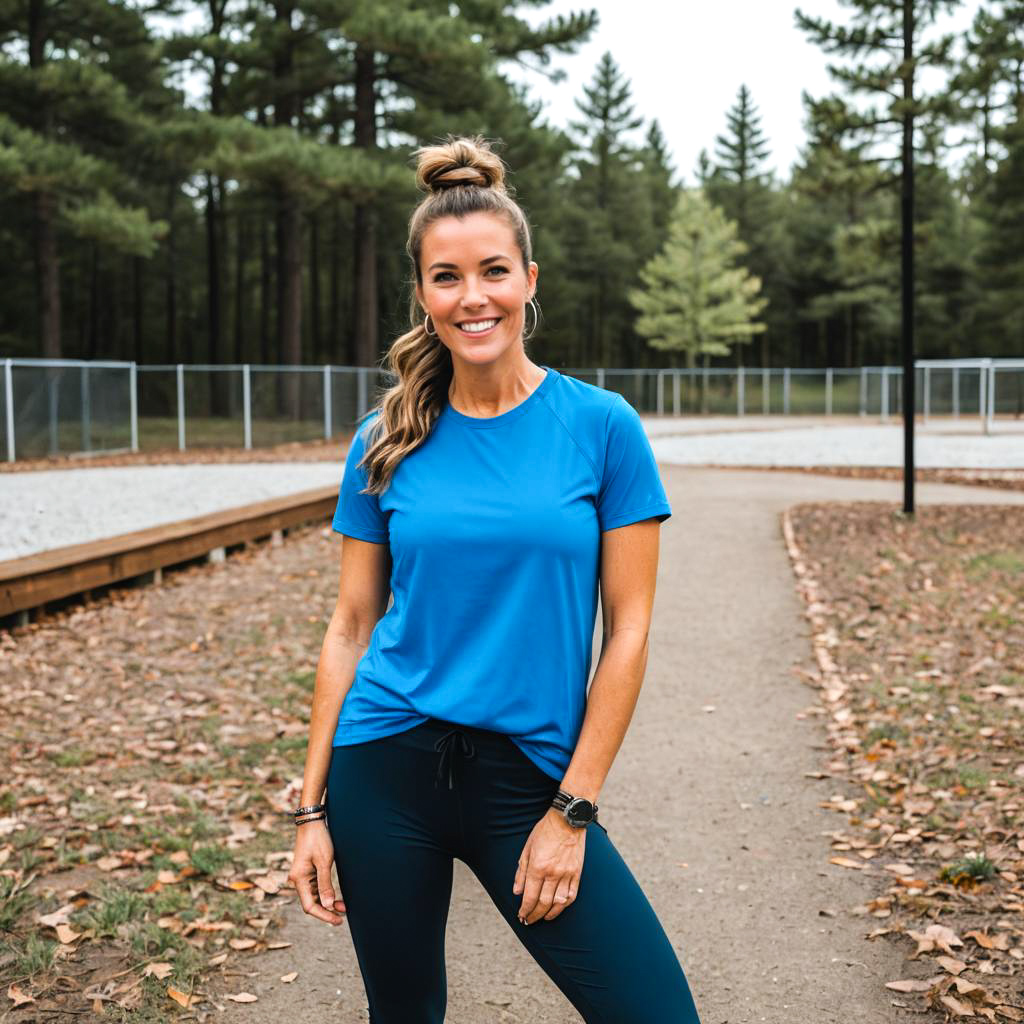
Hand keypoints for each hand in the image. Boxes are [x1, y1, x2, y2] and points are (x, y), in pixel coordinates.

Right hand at [287, 820, 346, 925]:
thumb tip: (327, 906)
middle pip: (311, 903)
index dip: (323, 915)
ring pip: (314, 896)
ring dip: (327, 903)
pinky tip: (335, 897)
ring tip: (343, 907)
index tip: (337, 920)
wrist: (312, 822)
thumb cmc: (318, 839)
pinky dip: (325, 893)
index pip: (309, 906)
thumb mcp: (324, 862)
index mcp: (299, 879)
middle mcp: (298, 880)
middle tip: (343, 916)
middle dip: (327, 910)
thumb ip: (325, 885)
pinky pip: (315, 888)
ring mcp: (302, 876)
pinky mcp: (307, 872)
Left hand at [513, 808, 585, 924]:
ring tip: (542, 918)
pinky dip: (564, 905)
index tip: (521, 916)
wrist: (567, 820)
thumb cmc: (545, 831)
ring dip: (549, 914)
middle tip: (529, 921)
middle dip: (534, 915)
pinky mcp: (577, 873)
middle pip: (543, 903)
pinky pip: (572, 895)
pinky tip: (558, 908)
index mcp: (537, 867)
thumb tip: (517, 891)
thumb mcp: (527, 848)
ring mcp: (567, 874)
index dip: (524, 910)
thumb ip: (521, 872)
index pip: (530, 897)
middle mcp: (552, 873)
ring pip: (558, 903)